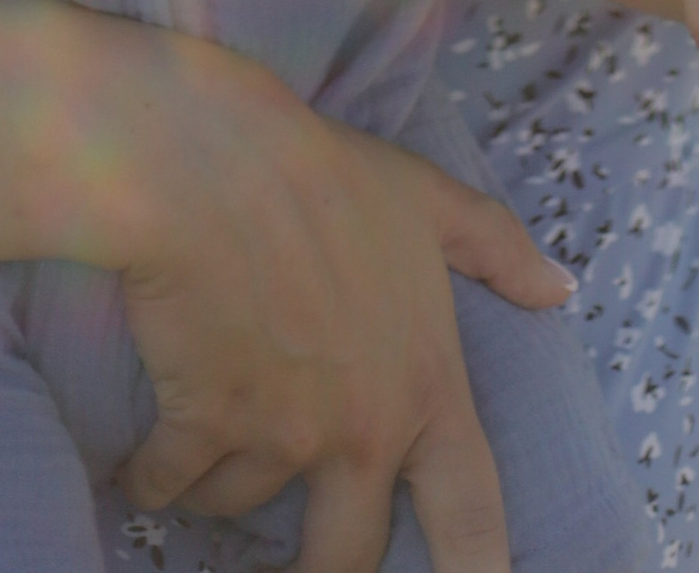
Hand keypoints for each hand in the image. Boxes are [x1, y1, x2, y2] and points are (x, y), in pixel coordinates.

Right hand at [118, 85, 573, 572]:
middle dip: (314, 570)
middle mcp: (362, 433)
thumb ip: (496, 248)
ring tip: (203, 444)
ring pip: (239, 506)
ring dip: (218, 487)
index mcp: (425, 388)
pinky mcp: (203, 428)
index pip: (470, 516)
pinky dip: (150, 475)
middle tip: (295, 560)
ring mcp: (281, 438)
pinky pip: (167, 482)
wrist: (213, 166)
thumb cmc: (323, 176)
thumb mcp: (426, 200)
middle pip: (345, 556)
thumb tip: (559, 289)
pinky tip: (139, 459)